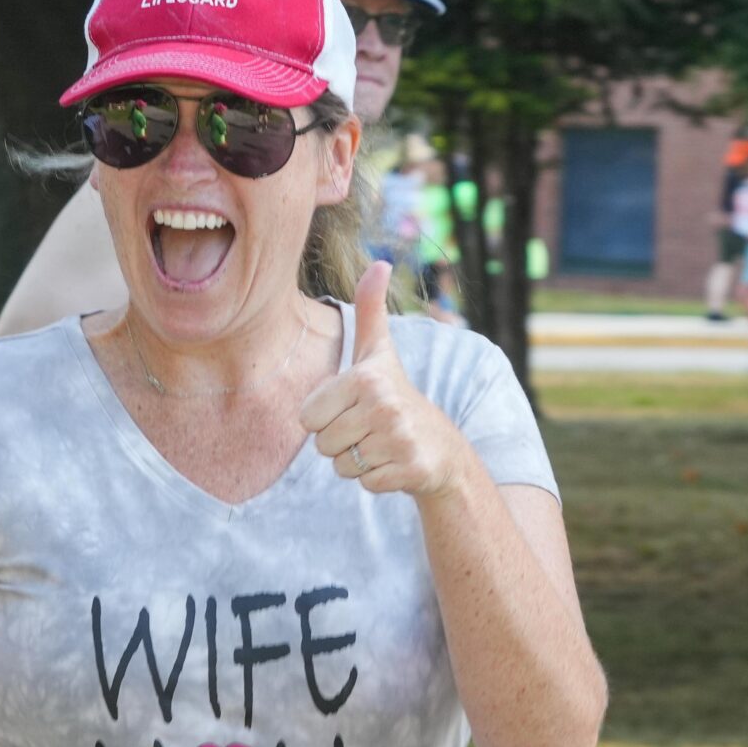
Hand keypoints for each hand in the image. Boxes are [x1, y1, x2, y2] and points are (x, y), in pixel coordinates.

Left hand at [299, 261, 473, 499]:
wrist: (440, 444)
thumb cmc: (395, 393)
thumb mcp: (378, 351)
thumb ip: (370, 309)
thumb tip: (378, 262)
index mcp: (365, 378)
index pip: (307, 417)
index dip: (325, 417)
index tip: (353, 407)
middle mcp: (382, 406)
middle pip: (321, 444)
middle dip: (340, 442)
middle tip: (368, 428)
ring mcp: (397, 439)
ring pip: (340, 466)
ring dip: (356, 461)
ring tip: (380, 443)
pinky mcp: (407, 470)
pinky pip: (364, 484)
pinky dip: (375, 479)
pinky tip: (393, 462)